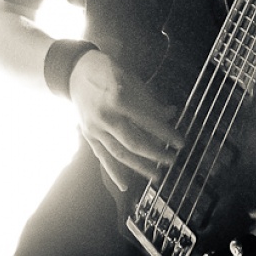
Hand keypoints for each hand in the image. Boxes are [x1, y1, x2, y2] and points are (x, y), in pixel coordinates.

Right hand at [69, 49, 183, 191]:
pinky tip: (125, 186)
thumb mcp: (130, 77)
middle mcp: (105, 117)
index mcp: (117, 98)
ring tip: (157, 175)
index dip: (166, 133)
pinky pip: (102, 157)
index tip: (180, 142)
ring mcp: (94, 129)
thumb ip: (149, 99)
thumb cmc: (107, 70)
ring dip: (140, 167)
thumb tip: (171, 114)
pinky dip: (113, 172)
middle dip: (156, 153)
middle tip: (172, 160)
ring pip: (120, 154)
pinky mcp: (88, 136)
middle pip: (134, 142)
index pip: (148, 121)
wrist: (75, 71)